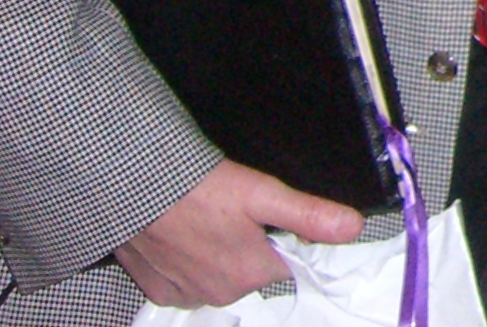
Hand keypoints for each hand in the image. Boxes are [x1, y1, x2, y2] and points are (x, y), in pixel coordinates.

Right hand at [115, 160, 362, 308]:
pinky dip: (189, 262)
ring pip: (220, 276)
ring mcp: (186, 296)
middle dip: (250, 244)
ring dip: (218, 253)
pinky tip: (184, 235)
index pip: (287, 262)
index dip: (283, 236)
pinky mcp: (159, 291)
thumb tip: (353, 228)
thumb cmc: (200, 189)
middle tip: (233, 210)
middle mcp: (221, 294)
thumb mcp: (263, 194)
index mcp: (252, 274)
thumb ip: (309, 215)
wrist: (133, 189)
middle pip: (253, 270)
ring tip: (207, 218)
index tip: (270, 215)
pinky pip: (187, 282)